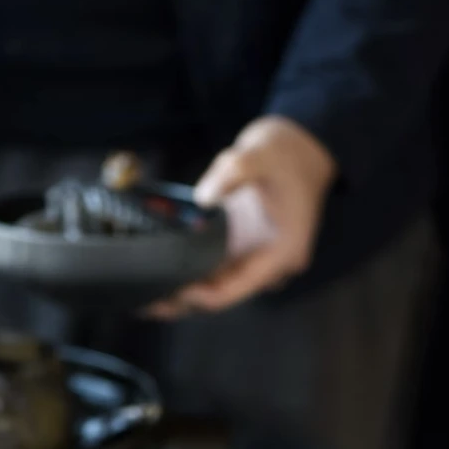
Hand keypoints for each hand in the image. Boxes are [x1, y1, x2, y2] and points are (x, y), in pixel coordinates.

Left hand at [148, 116, 336, 317]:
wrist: (306, 146)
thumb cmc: (287, 152)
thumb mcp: (259, 152)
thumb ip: (232, 172)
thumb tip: (202, 199)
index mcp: (280, 253)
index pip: (234, 289)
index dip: (200, 295)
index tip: (169, 288)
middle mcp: (269, 266)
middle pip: (221, 294)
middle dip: (182, 301)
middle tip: (144, 302)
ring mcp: (255, 258)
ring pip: (215, 287)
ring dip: (182, 291)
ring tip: (143, 294)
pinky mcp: (244, 249)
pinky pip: (214, 270)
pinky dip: (189, 273)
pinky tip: (160, 272)